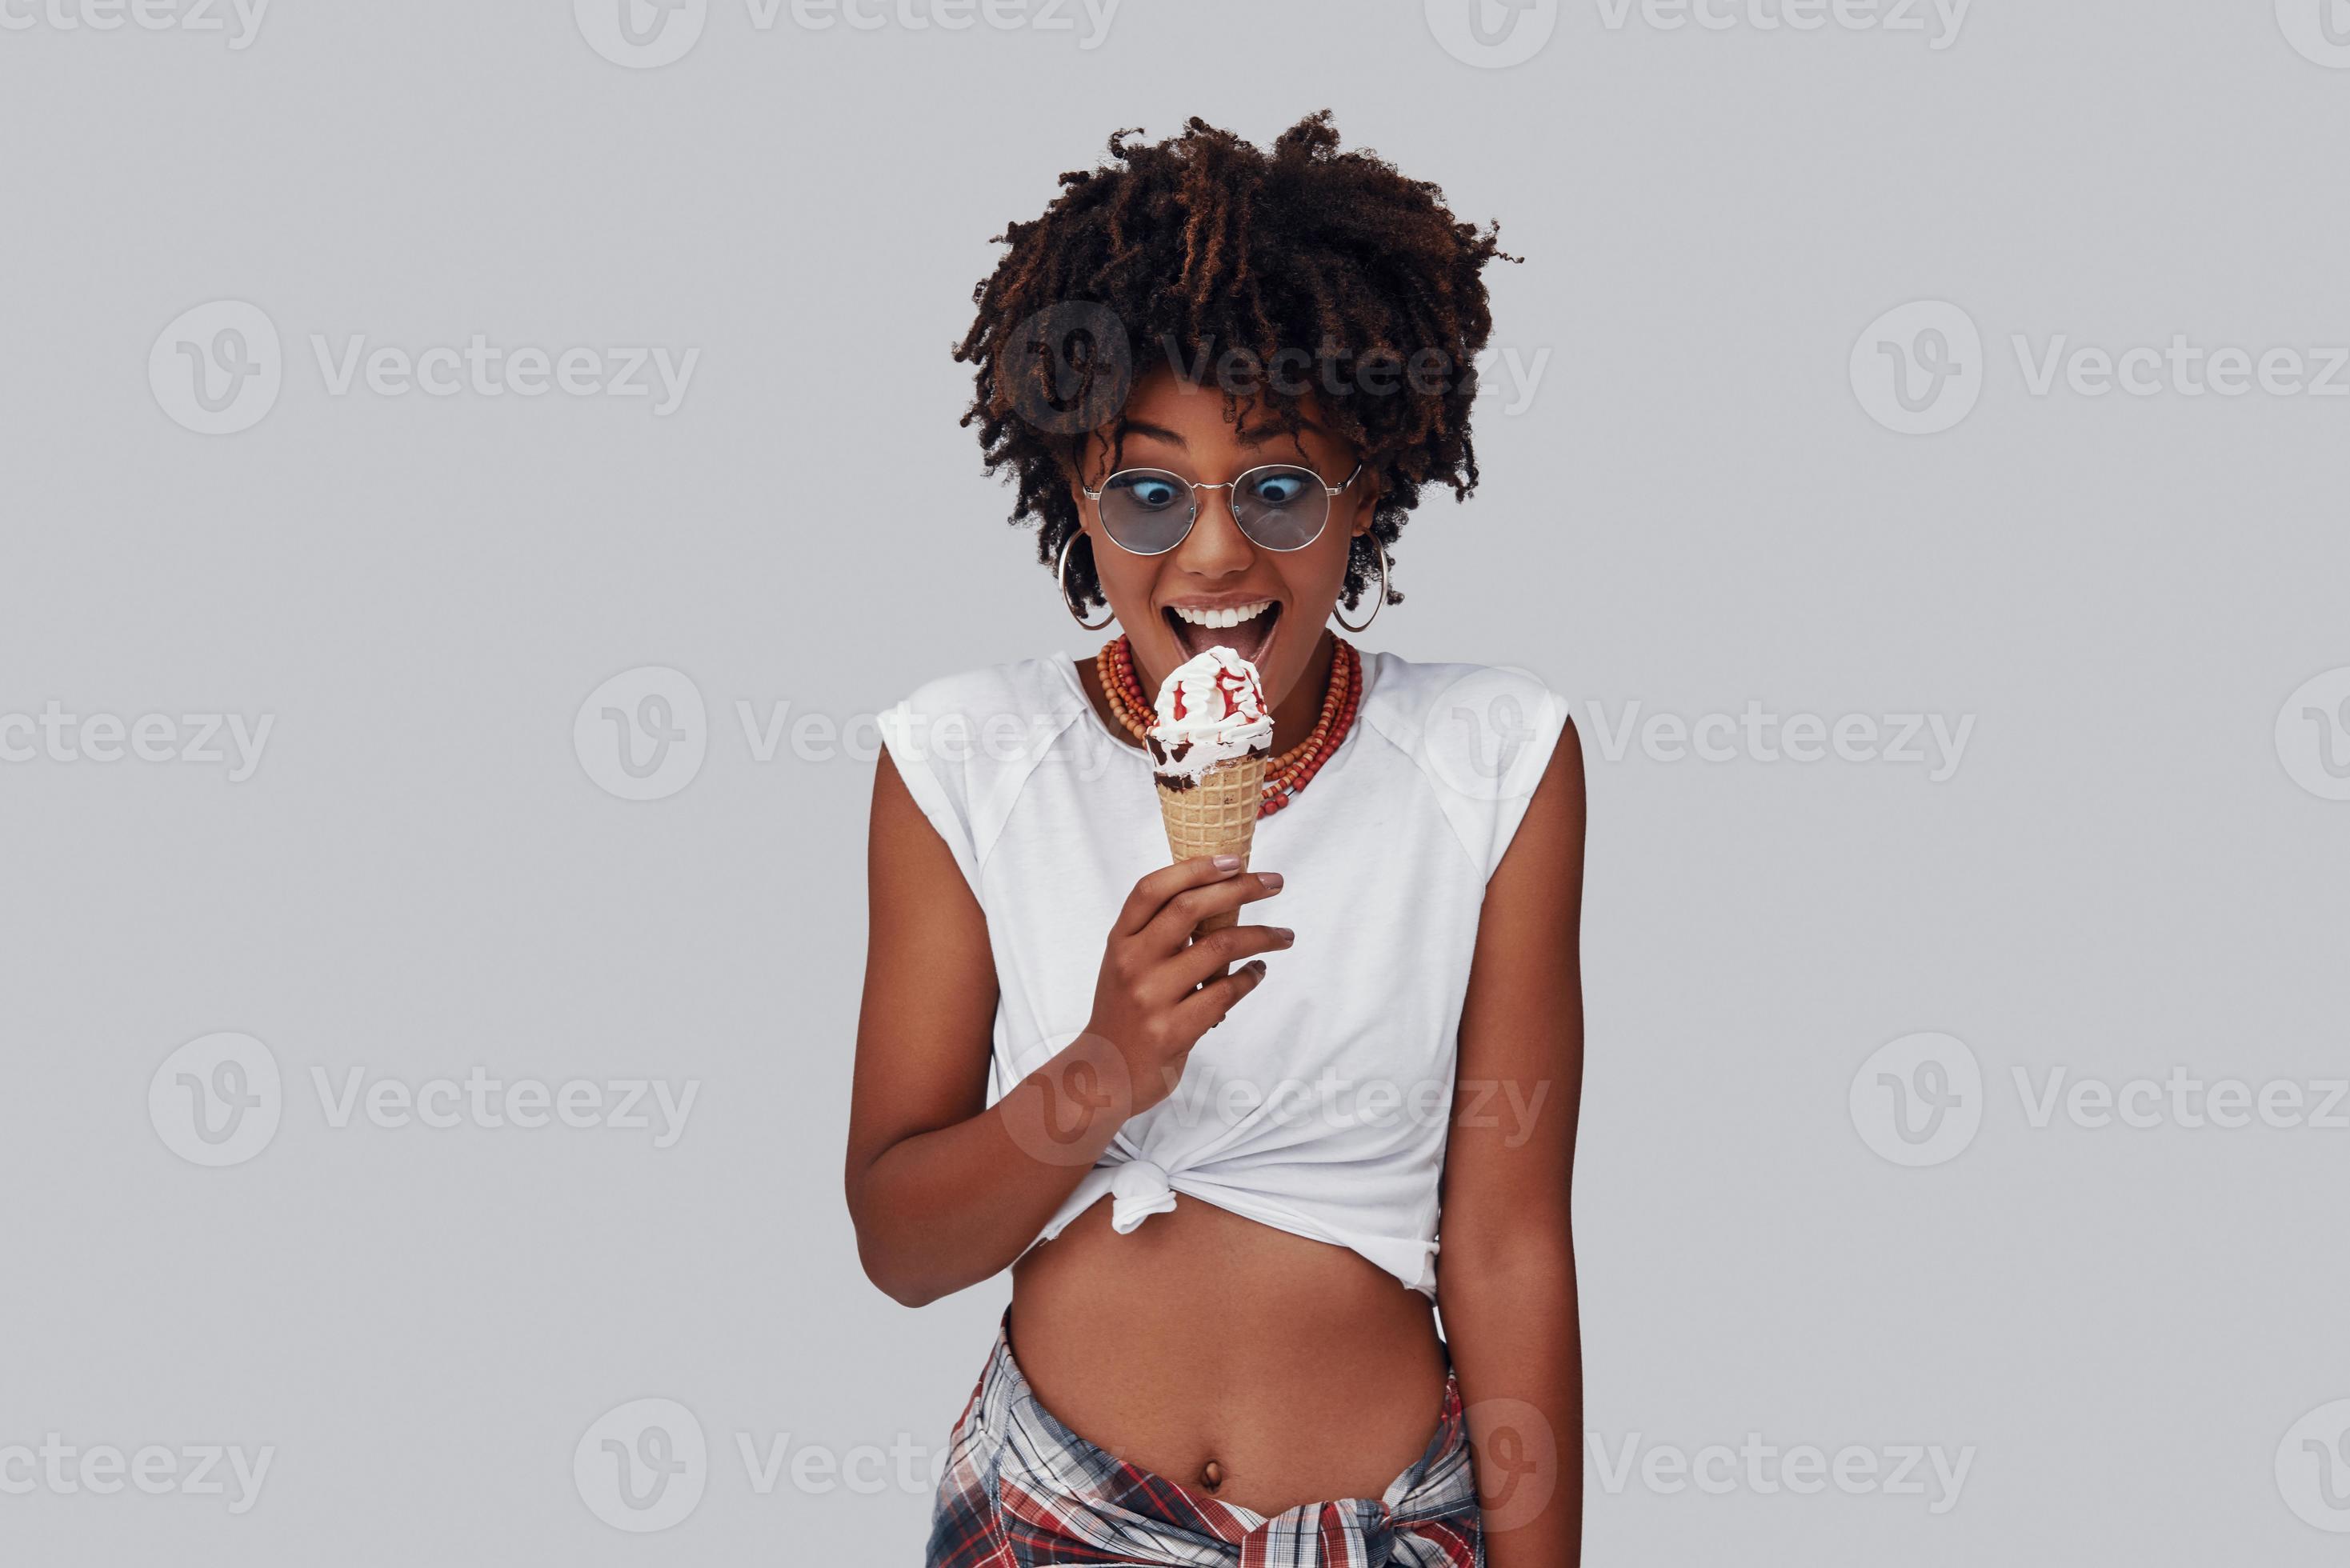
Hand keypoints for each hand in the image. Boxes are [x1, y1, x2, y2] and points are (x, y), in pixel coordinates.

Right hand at [1084, 854, 1290, 1117]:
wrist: (1103, 1074)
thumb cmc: (1124, 1011)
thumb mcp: (1126, 963)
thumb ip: (1157, 932)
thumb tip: (1218, 892)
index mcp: (1120, 940)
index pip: (1152, 889)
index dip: (1194, 868)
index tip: (1234, 859)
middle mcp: (1131, 963)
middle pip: (1190, 909)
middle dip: (1240, 889)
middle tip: (1275, 882)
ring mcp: (1151, 998)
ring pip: (1219, 949)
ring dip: (1262, 936)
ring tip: (1284, 936)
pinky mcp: (1172, 1032)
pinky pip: (1225, 993)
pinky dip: (1251, 978)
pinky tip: (1258, 972)